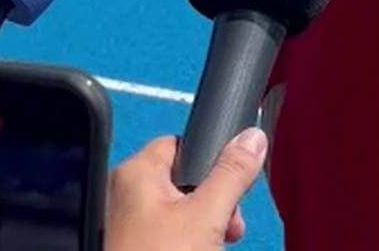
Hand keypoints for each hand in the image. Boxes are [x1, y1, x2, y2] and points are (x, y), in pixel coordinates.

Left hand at [106, 129, 267, 250]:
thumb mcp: (207, 216)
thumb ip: (232, 173)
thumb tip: (251, 138)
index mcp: (136, 173)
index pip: (181, 143)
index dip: (211, 162)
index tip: (232, 184)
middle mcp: (126, 194)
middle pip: (185, 180)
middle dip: (214, 203)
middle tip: (226, 228)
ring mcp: (129, 225)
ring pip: (181, 211)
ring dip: (206, 227)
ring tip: (212, 248)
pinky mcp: (136, 247)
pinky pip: (170, 236)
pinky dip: (189, 244)